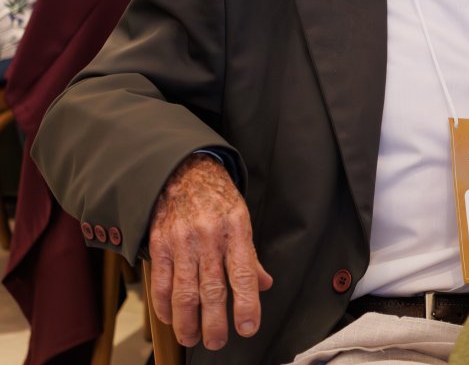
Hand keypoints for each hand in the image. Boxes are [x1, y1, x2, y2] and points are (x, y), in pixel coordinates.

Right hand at [148, 154, 271, 349]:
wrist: (182, 172)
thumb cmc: (217, 198)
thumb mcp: (242, 218)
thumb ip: (250, 255)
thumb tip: (264, 285)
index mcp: (236, 229)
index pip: (243, 274)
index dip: (246, 305)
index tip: (248, 328)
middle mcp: (208, 237)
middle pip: (211, 290)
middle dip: (215, 323)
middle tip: (218, 343)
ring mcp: (181, 242)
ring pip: (184, 292)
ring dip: (188, 322)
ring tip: (194, 338)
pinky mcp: (158, 245)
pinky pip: (161, 283)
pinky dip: (165, 306)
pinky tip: (172, 319)